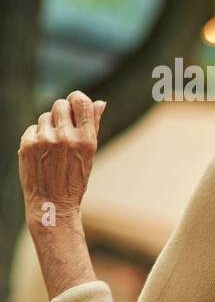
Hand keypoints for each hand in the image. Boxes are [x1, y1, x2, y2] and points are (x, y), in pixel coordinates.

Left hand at [18, 91, 106, 229]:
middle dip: (62, 112)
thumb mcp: (90, 154)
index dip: (77, 98)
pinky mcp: (27, 144)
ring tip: (53, 145)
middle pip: (59, 104)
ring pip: (45, 116)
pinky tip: (42, 153)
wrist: (52, 203)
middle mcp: (65, 137)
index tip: (75, 103)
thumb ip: (94, 125)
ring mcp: (44, 140)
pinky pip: (32, 128)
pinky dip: (37, 136)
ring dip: (49, 125)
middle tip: (64, 127)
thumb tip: (100, 102)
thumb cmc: (75, 179)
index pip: (81, 101)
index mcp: (86, 139)